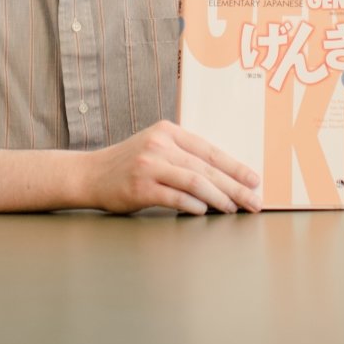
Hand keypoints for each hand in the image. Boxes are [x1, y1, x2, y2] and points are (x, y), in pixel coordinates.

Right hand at [88, 120, 261, 214]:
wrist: (89, 174)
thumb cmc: (128, 164)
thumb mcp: (155, 147)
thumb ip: (183, 155)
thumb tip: (223, 176)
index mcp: (168, 132)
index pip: (210, 150)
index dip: (235, 166)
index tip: (254, 180)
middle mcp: (160, 145)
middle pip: (206, 167)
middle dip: (234, 186)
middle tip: (253, 200)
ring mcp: (149, 165)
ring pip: (195, 181)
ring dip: (218, 197)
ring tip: (232, 208)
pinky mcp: (140, 187)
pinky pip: (175, 196)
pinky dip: (193, 205)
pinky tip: (205, 211)